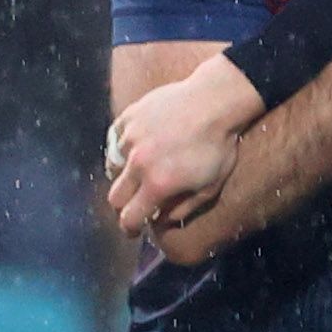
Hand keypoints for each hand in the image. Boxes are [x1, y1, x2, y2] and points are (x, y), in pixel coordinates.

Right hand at [105, 55, 265, 236]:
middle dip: (123, 206)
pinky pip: (114, 140)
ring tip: (139, 174)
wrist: (215, 101)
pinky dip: (122, 150)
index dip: (130, 228)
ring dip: (123, 176)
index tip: (133, 230)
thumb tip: (162, 222)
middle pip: (115, 196)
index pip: (130, 216)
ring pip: (113, 167)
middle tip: (134, 205)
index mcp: (158, 184)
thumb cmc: (219, 146)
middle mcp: (137, 163)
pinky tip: (136, 149)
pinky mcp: (127, 118)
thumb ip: (183, 208)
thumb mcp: (211, 185)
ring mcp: (129, 139)